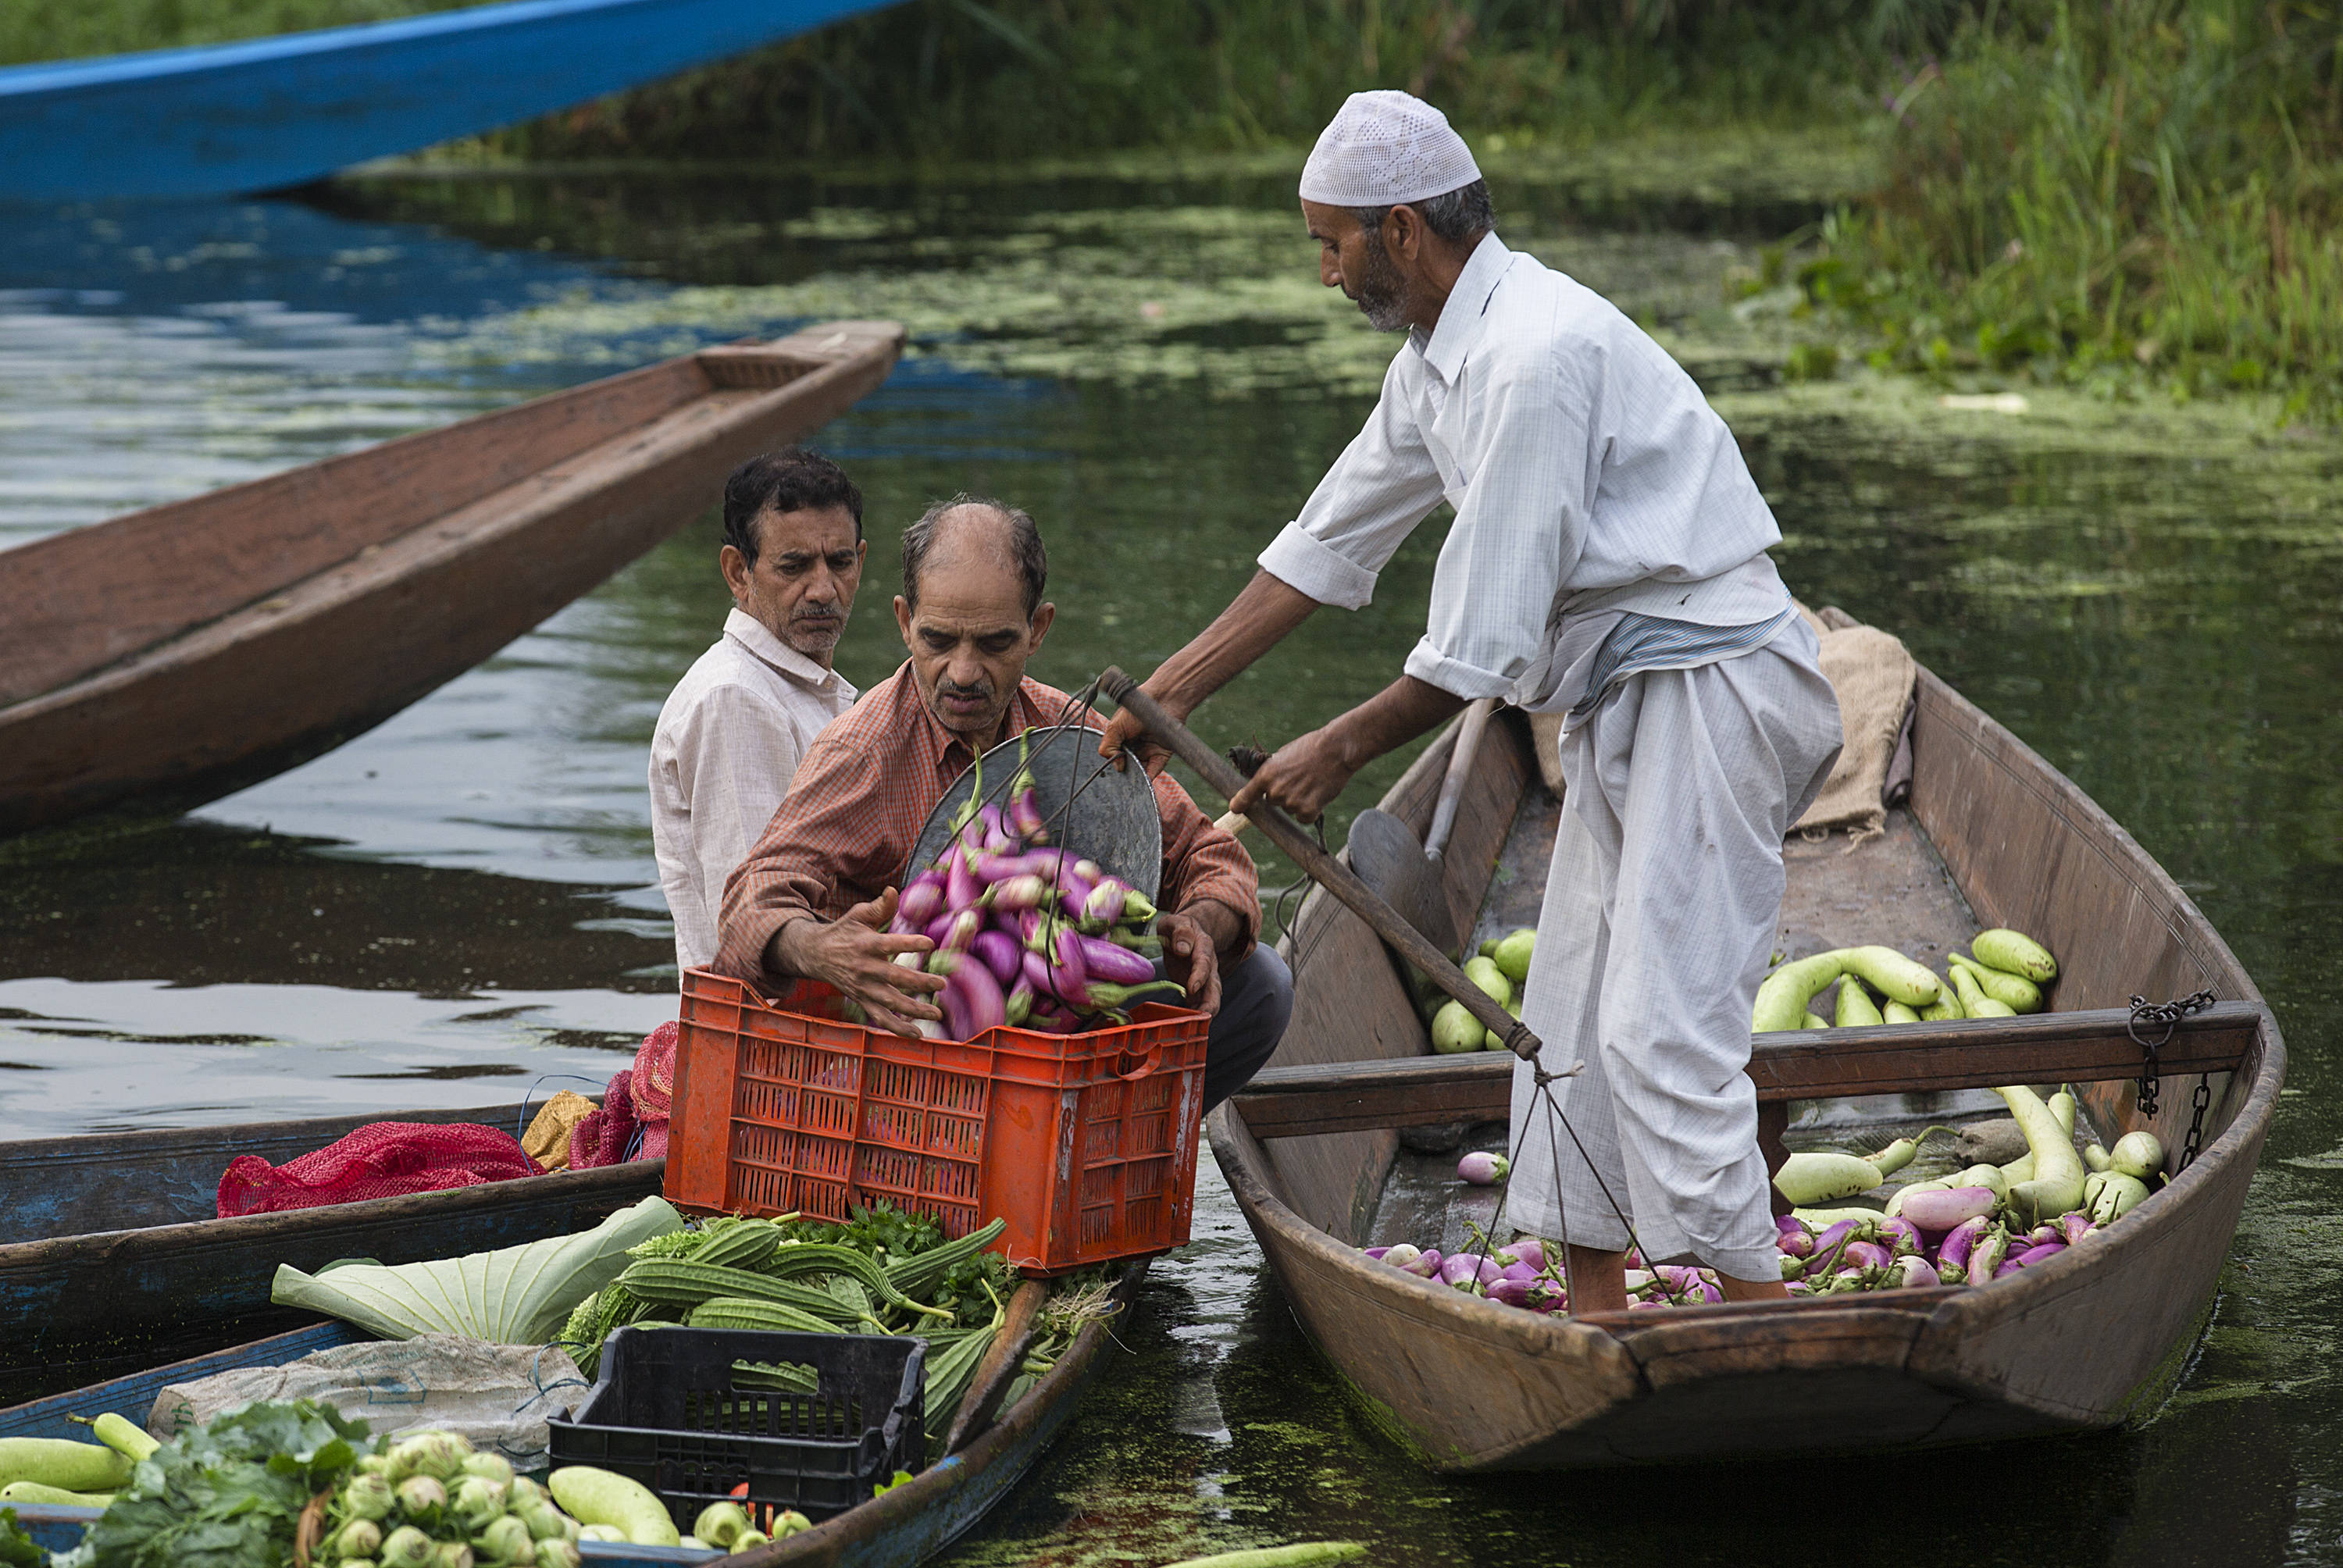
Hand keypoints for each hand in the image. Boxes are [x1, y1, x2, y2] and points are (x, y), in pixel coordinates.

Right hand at [769, 888, 944, 1037]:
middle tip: (941, 983)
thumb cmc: (844, 932)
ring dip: (913, 1009)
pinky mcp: (862, 1001)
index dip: (910, 943)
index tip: (931, 943)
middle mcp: (865, 969)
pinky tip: (917, 1034)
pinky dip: (897, 1027)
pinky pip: (880, 1018)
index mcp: (866, 945)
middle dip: (918, 982)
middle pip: (894, 977)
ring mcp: (863, 988)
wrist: (815, 955)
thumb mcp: (858, 915)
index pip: (890, 944)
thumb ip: (879, 906)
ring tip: (937, 1012)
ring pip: (890, 1002)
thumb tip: (893, 890)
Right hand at [1097, 704, 1172, 776]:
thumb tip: (1118, 767)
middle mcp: (1135, 747)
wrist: (1162, 699)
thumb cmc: (1136, 709)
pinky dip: (1148, 778)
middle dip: (1125, 774)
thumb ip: (1108, 747)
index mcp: (1121, 740)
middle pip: (1128, 767)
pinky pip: (1154, 770)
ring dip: (1136, 778)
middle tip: (1122, 779)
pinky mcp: (1162, 754)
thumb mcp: (1114, 727)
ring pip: (1140, 771)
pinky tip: (1143, 781)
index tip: (1111, 772)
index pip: (1115, 758)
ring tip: (1132, 782)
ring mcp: (1148, 751)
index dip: (1113, 765)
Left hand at [1155, 907, 1223, 1015]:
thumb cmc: (1177, 928)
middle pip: (1214, 985)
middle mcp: (1209, 964)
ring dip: (1205, 1012)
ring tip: (1196, 1026)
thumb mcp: (1175, 922)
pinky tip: (1186, 1025)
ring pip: (1211, 997)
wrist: (1183, 933)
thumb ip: (1180, 931)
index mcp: (1203, 946)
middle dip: (1211, 1002)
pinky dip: (1195, 1014)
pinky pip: (1199, 1003)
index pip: (1204, 961)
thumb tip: (1183, 948)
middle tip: (1204, 1016)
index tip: (1191, 987)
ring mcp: (1205, 978)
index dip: (1199, 975)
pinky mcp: (1197, 988)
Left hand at [1226, 724, 1357, 823]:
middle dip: (1283, 793)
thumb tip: (1266, 786)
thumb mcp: (1283, 755)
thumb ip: (1272, 772)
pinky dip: (1311, 810)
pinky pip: (1304, 817)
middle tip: (1299, 779)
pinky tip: (1318, 794)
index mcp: (1265, 775)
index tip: (1235, 810)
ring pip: (1290, 809)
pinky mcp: (1308, 811)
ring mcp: (1291, 803)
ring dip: (1299, 801)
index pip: (1246, 796)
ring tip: (1312, 782)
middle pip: (1273, 802)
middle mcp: (1275, 791)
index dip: (1240, 804)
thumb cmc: (1311, 747)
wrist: (1336, 749)